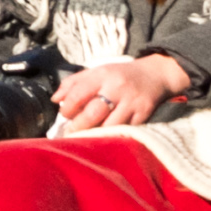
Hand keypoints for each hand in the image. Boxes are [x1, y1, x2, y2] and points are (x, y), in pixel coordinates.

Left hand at [51, 52, 190, 130]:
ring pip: (109, 126)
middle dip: (78, 127)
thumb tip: (55, 100)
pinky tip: (106, 138)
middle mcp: (117, 87)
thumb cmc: (120, 76)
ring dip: (95, 134)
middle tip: (71, 133)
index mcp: (102, 75)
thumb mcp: (97, 72)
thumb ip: (73, 83)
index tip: (65, 115)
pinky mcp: (144, 114)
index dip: (68, 109)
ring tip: (87, 138)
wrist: (155, 75)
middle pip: (93, 113)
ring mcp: (132, 102)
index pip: (79, 94)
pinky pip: (125, 130)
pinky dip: (113, 136)